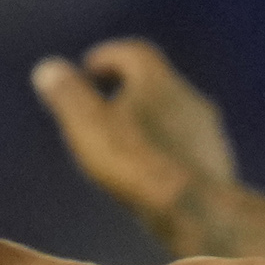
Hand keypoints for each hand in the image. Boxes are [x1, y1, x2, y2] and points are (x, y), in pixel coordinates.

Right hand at [29, 37, 238, 238]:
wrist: (197, 211)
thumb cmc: (137, 164)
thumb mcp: (88, 125)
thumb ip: (68, 95)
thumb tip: (48, 69)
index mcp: (159, 80)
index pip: (133, 53)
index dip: (108, 58)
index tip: (87, 71)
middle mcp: (190, 97)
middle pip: (156, 83)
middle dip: (128, 90)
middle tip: (101, 105)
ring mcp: (208, 132)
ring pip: (174, 116)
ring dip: (149, 121)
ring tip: (123, 141)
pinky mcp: (217, 164)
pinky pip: (186, 148)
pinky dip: (166, 149)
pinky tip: (151, 171)